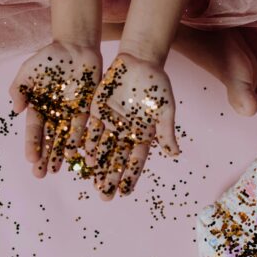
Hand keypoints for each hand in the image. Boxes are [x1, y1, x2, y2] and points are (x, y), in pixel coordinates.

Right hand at [9, 40, 102, 177]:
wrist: (76, 47)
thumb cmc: (50, 57)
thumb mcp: (29, 70)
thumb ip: (20, 88)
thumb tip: (16, 109)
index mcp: (39, 107)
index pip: (35, 129)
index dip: (32, 144)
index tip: (31, 160)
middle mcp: (55, 114)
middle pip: (50, 139)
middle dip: (45, 157)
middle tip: (41, 175)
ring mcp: (72, 113)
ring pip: (67, 138)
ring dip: (62, 154)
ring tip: (58, 170)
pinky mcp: (88, 110)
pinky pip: (86, 128)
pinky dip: (83, 141)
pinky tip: (81, 155)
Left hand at [82, 52, 180, 199]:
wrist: (139, 60)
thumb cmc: (157, 84)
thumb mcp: (165, 108)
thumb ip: (167, 131)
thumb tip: (175, 154)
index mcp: (143, 133)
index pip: (136, 160)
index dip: (130, 176)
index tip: (125, 193)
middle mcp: (125, 132)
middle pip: (117, 159)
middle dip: (111, 178)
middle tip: (104, 196)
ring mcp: (111, 122)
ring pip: (102, 148)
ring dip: (98, 166)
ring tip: (93, 183)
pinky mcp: (97, 110)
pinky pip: (90, 130)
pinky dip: (87, 143)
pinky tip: (81, 157)